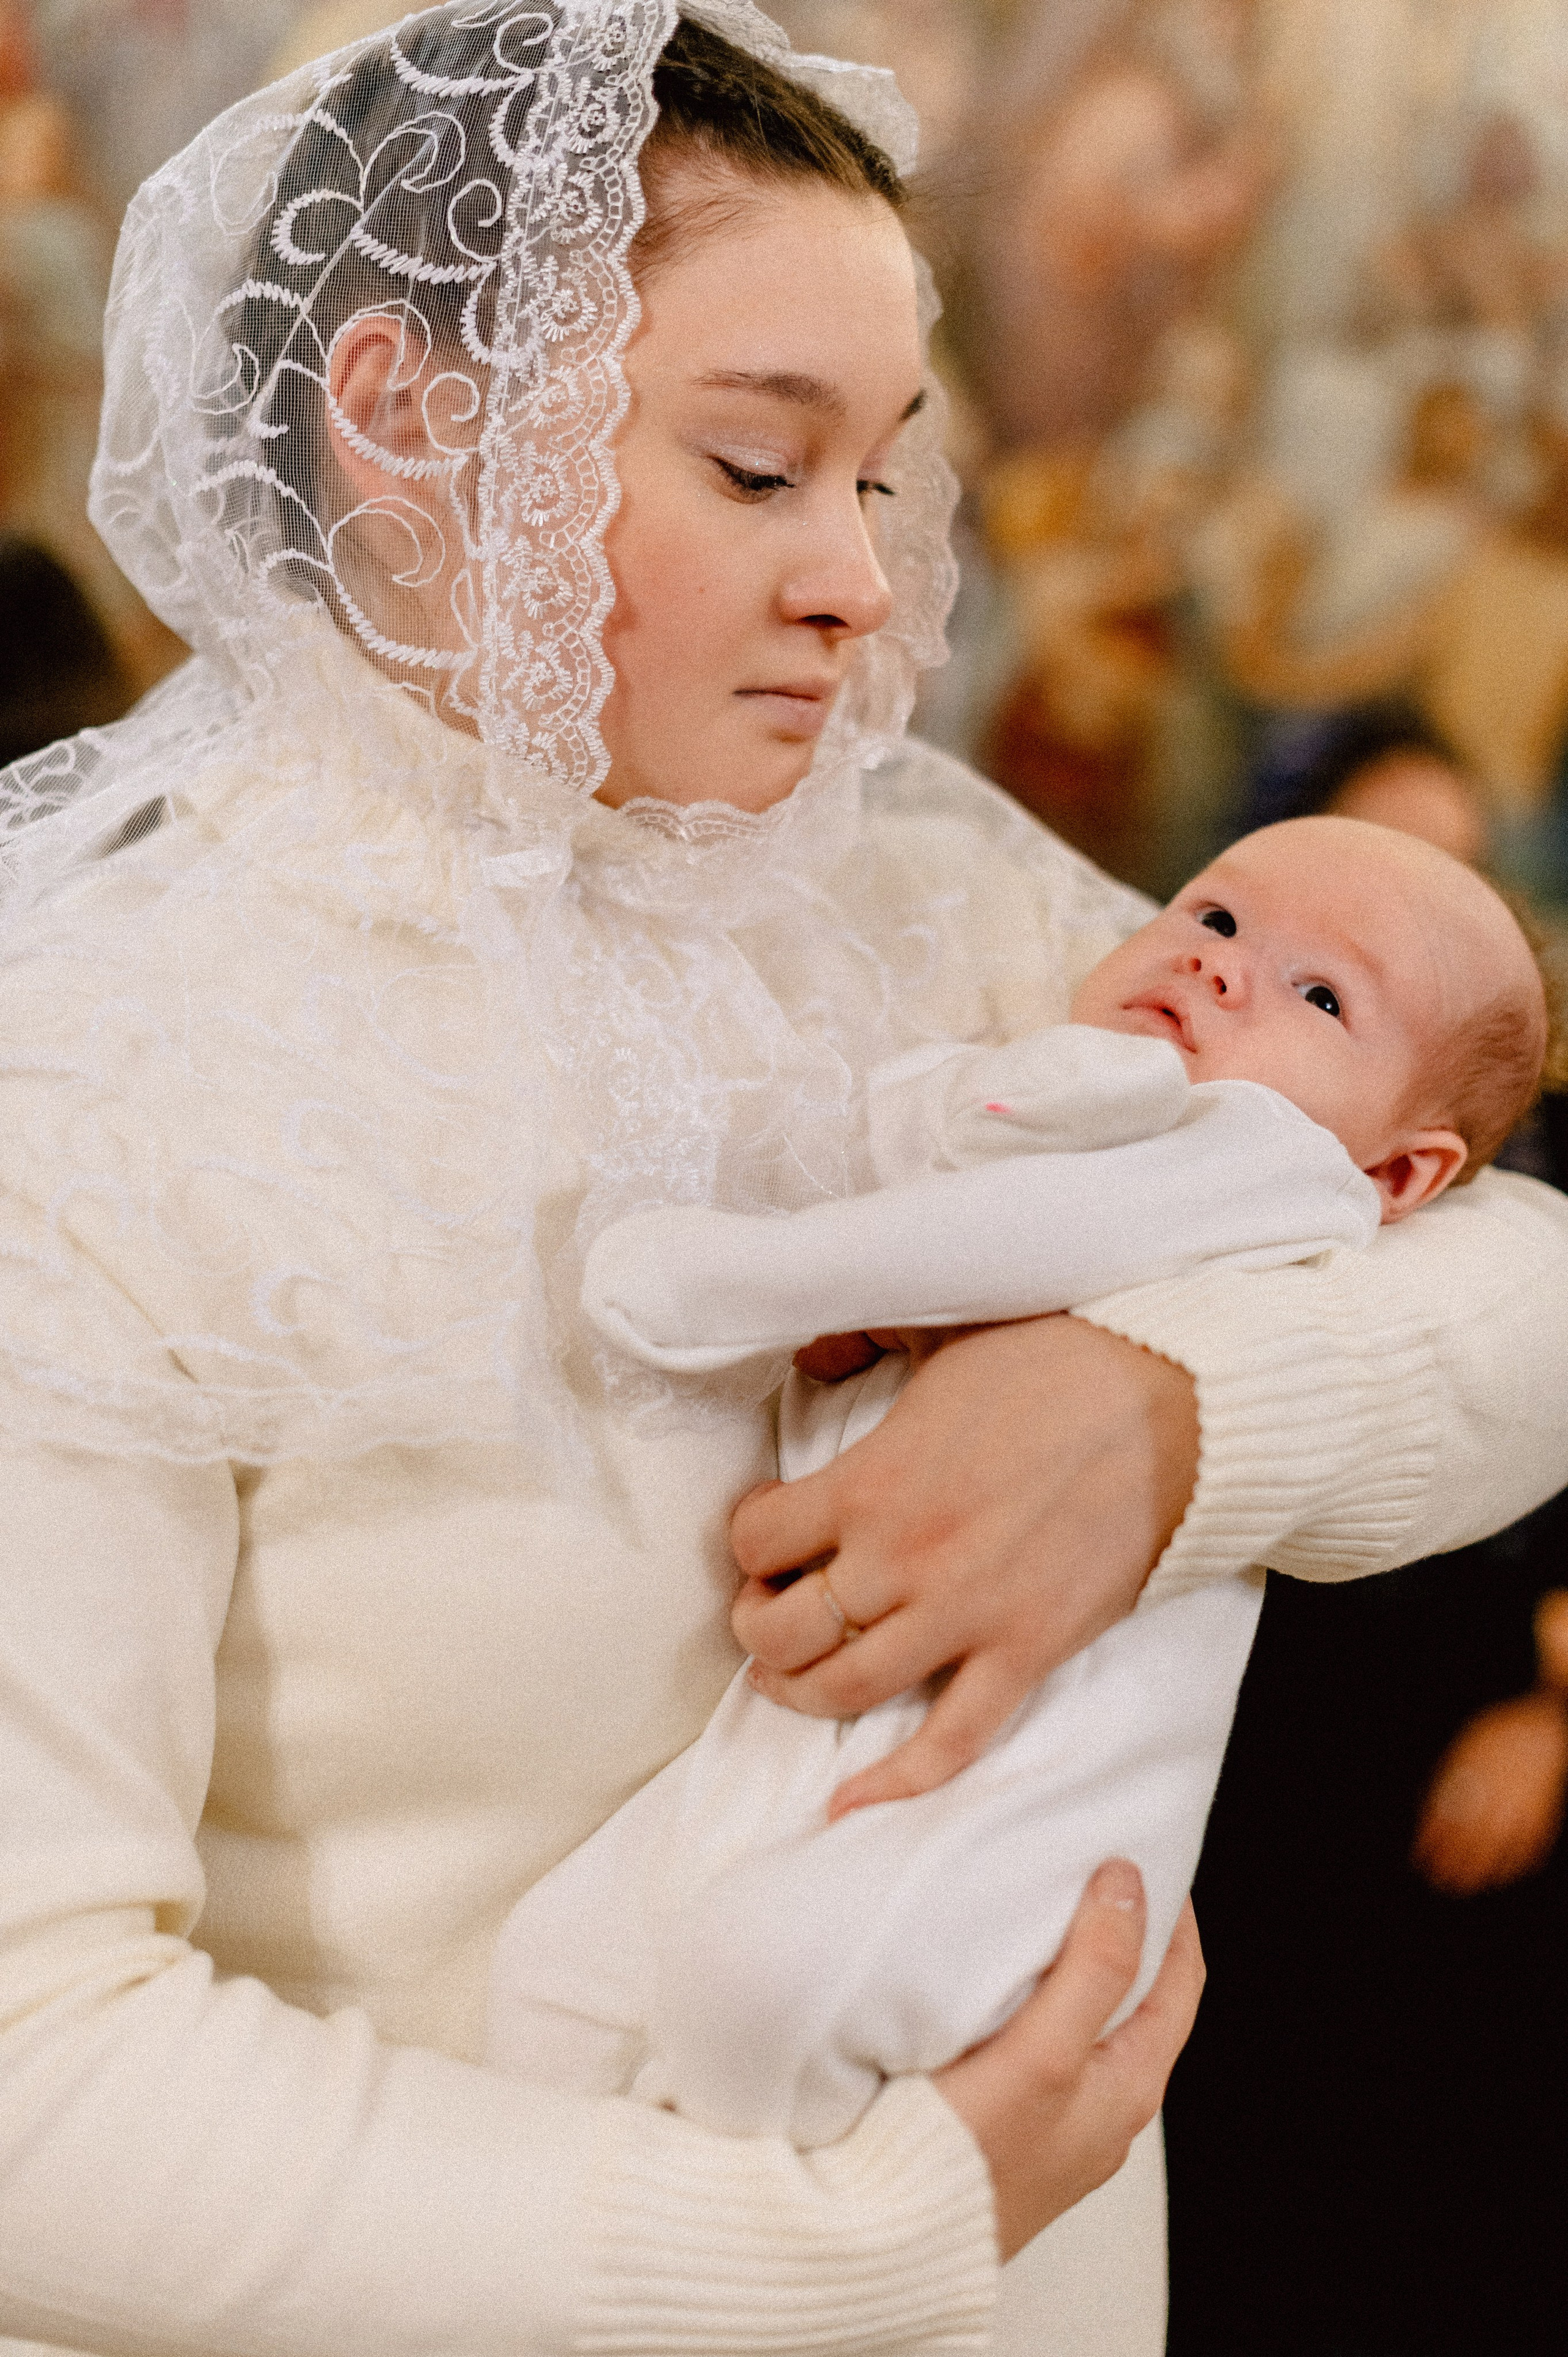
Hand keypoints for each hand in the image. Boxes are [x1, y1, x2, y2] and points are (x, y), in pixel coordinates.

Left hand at [730, 1316, 1198, 1813]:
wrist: (1172, 1403)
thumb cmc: (1055, 1359)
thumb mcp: (940, 1328)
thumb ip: (860, 1338)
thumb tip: (808, 1354)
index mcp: (870, 1482)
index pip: (757, 1539)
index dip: (746, 1540)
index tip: (763, 1532)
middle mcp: (902, 1560)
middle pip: (784, 1626)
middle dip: (757, 1625)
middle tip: (766, 1609)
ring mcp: (965, 1615)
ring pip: (845, 1688)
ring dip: (798, 1692)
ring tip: (786, 1679)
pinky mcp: (1026, 1651)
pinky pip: (952, 1739)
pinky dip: (899, 1780)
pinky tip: (850, 1801)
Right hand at [935, 1865, 1204, 2261]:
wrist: (892, 2239)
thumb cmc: (972, 2160)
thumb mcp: (1046, 2053)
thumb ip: (1094, 1970)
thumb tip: (1128, 1884)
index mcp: (1129, 2088)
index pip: (1180, 1980)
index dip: (1173, 1914)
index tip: (1148, 1854)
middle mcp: (1100, 2104)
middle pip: (1134, 1994)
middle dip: (1119, 1927)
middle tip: (1087, 1862)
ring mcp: (1054, 2115)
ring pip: (1081, 2015)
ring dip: (1068, 1957)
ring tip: (1036, 1900)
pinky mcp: (1005, 2118)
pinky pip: (1034, 2037)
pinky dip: (1025, 1990)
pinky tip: (987, 1969)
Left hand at [1411, 1691, 1567, 1892]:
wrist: (1542, 1727)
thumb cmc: (1496, 1737)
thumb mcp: (1462, 1753)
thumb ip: (1445, 1783)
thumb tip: (1425, 1813)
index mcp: (1470, 1782)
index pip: (1445, 1823)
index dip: (1430, 1845)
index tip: (1419, 1861)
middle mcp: (1494, 1800)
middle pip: (1470, 1843)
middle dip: (1453, 1867)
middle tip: (1441, 1883)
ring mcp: (1521, 1810)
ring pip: (1500, 1853)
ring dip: (1482, 1874)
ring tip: (1470, 1886)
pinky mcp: (1543, 1817)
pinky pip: (1530, 1850)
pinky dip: (1517, 1866)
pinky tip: (1505, 1874)